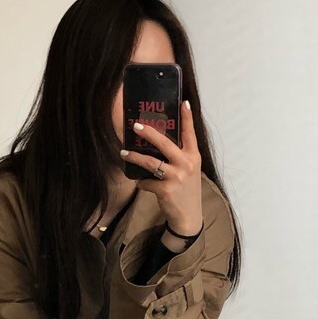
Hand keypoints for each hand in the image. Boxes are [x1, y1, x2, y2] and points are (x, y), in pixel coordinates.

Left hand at [120, 101, 202, 233]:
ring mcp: (176, 177)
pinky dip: (141, 182)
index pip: (190, 133)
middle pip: (165, 143)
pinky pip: (146, 181)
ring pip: (151, 162)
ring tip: (123, 153)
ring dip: (134, 157)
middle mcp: (186, 164)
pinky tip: (140, 182)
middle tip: (136, 125)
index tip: (182, 102)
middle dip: (149, 133)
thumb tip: (157, 142)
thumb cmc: (186, 190)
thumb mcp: (189, 170)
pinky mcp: (166, 190)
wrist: (189, 216)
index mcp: (193, 156)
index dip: (187, 118)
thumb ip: (179, 156)